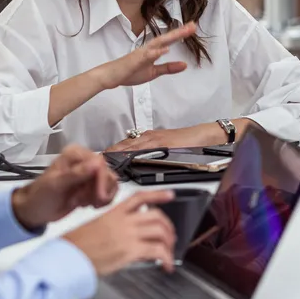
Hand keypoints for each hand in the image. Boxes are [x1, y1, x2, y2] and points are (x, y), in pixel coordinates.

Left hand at [11, 146, 118, 229]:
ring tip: (83, 203)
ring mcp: (91, 173)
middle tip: (85, 203)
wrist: (35, 210)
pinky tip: (88, 205)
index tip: (100, 198)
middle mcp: (85, 160)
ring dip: (101, 197)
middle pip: (108, 173)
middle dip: (100, 191)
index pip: (99, 163)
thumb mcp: (56, 184)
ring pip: (111, 183)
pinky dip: (103, 201)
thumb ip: (76, 174)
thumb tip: (97, 163)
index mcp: (76, 154)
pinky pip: (109, 191)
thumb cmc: (41, 195)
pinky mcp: (93, 185)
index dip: (102, 181)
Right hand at [63, 191, 177, 276]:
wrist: (68, 256)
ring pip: (160, 231)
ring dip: (169, 242)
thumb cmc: (76, 246)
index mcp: (113, 213)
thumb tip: (129, 235)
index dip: (158, 195)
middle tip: (170, 236)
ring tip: (169, 252)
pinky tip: (167, 264)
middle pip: (156, 216)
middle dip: (168, 226)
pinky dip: (167, 258)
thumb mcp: (95, 228)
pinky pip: (157, 251)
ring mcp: (128, 235)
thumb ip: (115, 227)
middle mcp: (123, 221)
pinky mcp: (130, 250)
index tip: (170, 195)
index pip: (139, 197)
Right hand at [90, 22, 197, 91]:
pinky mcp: (134, 61)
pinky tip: (165, 50)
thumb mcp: (154, 72)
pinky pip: (146, 56)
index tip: (193, 27)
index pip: (169, 41)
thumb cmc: (131, 72)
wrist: (111, 76)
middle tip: (193, 25)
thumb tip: (184, 65)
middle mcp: (148, 49)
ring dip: (170, 38)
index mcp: (152, 51)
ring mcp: (141, 53)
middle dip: (179, 32)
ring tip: (183, 32)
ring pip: (157, 43)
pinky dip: (155, 52)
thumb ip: (168, 68)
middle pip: (166, 38)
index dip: (181, 34)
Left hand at [104, 121, 244, 154]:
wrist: (207, 135)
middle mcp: (149, 137)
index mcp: (148, 138)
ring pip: (130, 146)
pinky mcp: (163, 142)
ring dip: (115, 153)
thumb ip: (153, 153)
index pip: (123, 145)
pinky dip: (131, 153)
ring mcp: (155, 139)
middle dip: (107, 154)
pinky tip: (122, 158)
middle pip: (123, 145)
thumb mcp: (167, 147)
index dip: (109, 152)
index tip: (95, 159)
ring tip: (101, 161)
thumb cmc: (190, 141)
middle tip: (92, 161)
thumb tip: (138, 163)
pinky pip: (143, 148)